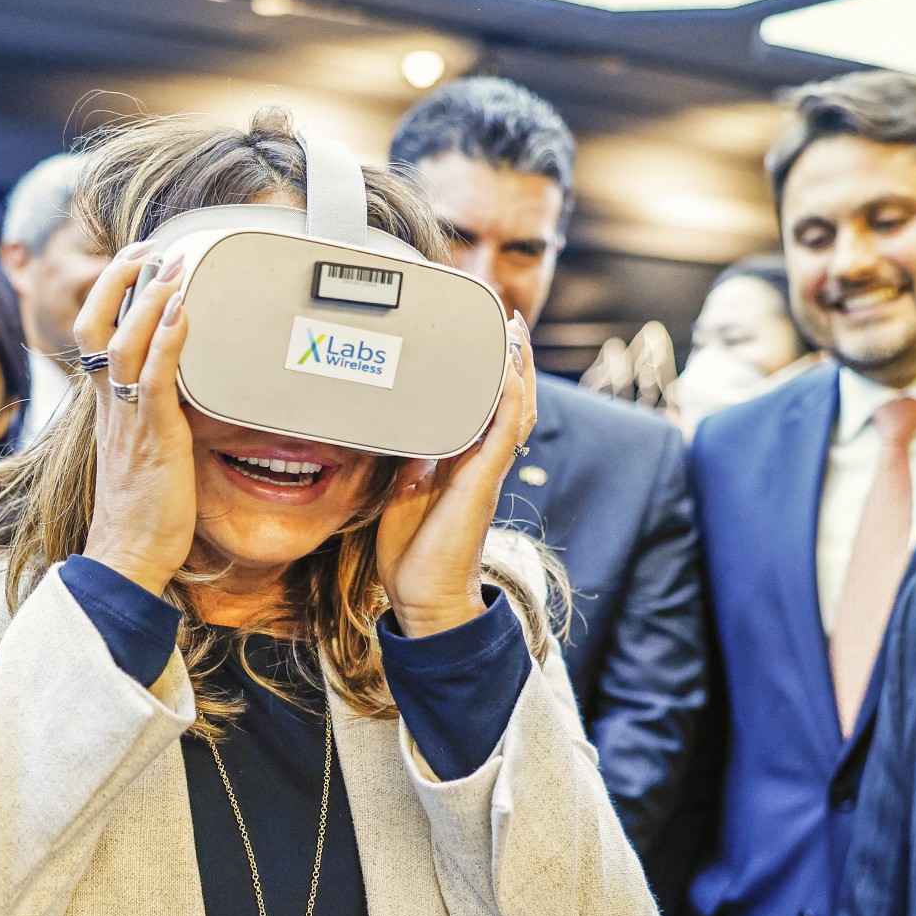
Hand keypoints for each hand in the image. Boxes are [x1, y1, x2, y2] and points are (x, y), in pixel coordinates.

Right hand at [77, 243, 196, 596]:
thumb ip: (149, 418)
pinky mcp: (152, 437)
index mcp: (104, 410)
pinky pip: (154, 379)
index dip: (107, 295)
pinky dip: (167, 340)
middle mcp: (109, 408)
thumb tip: (174, 394)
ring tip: (173, 265)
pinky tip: (182, 311)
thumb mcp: (141, 453)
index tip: (131, 263)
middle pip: (96, 327)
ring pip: (124, 344)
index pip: (93, 338)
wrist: (129, 555)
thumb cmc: (141, 513)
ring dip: (149, 298)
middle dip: (118, 280)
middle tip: (146, 247)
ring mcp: (127, 420)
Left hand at [376, 314, 538, 637]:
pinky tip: (509, 372)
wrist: (422, 596)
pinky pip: (502, 435)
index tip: (484, 335)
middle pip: (509, 401)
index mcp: (463, 463)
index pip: (486, 407)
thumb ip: (410, 460)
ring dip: (517, 370)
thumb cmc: (413, 552)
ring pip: (514, 411)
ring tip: (514, 332)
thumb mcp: (405, 492)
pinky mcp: (482, 484)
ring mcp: (485, 472)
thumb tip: (398, 428)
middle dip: (512, 359)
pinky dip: (508, 401)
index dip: (490, 372)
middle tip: (507, 319)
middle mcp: (481, 463)